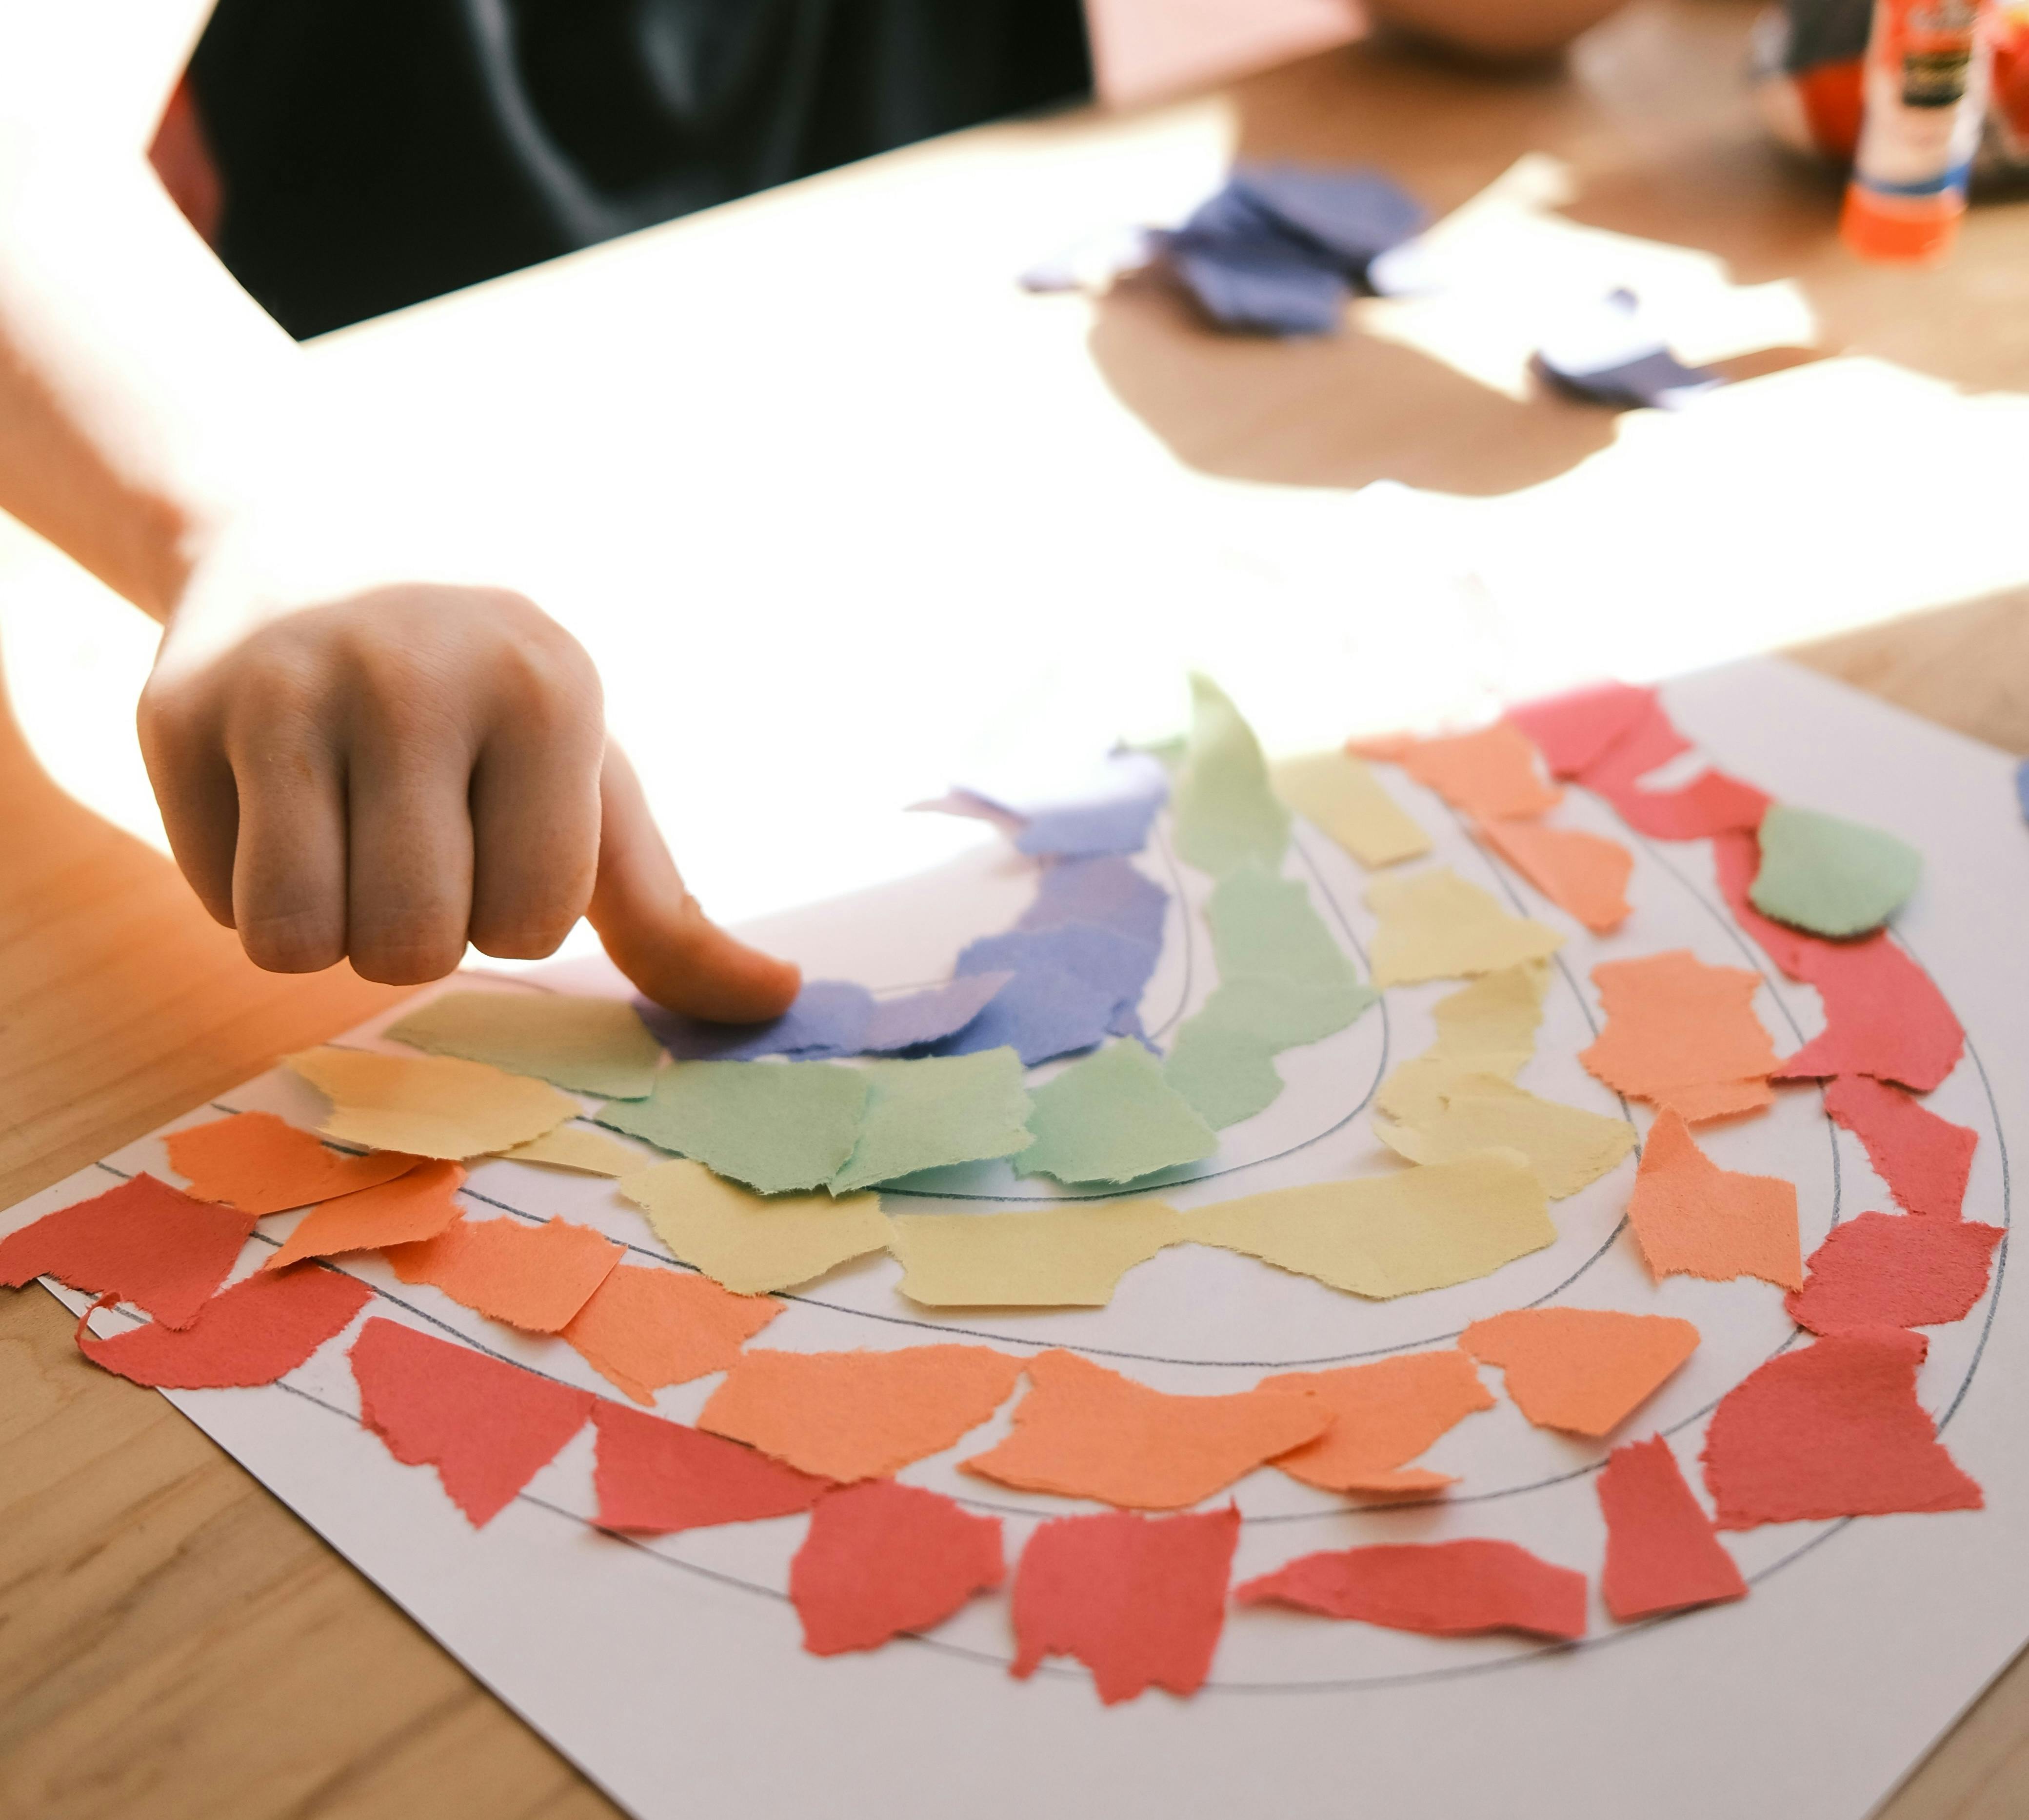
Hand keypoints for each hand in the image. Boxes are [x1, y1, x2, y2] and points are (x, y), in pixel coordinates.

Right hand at [136, 580, 800, 1020]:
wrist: (321, 535)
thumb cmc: (490, 698)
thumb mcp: (591, 780)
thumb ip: (670, 912)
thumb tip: (780, 998)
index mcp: (546, 693)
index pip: (530, 922)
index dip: (513, 911)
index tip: (500, 831)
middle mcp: (413, 679)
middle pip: (409, 946)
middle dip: (418, 933)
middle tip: (417, 841)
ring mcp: (283, 687)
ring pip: (294, 941)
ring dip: (328, 925)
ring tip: (349, 833)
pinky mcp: (178, 712)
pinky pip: (218, 902)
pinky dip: (251, 886)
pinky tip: (279, 799)